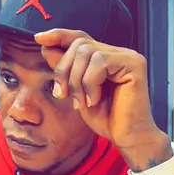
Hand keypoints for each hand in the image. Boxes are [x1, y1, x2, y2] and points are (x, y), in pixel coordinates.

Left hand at [34, 29, 162, 150]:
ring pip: (87, 52)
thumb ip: (65, 70)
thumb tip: (46, 47)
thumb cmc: (106, 118)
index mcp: (107, 57)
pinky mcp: (134, 64)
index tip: (39, 39)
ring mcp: (128, 57)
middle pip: (80, 44)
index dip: (60, 36)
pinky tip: (95, 100)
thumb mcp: (77, 92)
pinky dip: (90, 83)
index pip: (81, 38)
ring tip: (82, 102)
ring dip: (76, 80)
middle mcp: (119, 53)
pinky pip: (100, 62)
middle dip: (64, 70)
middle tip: (63, 95)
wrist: (127, 138)